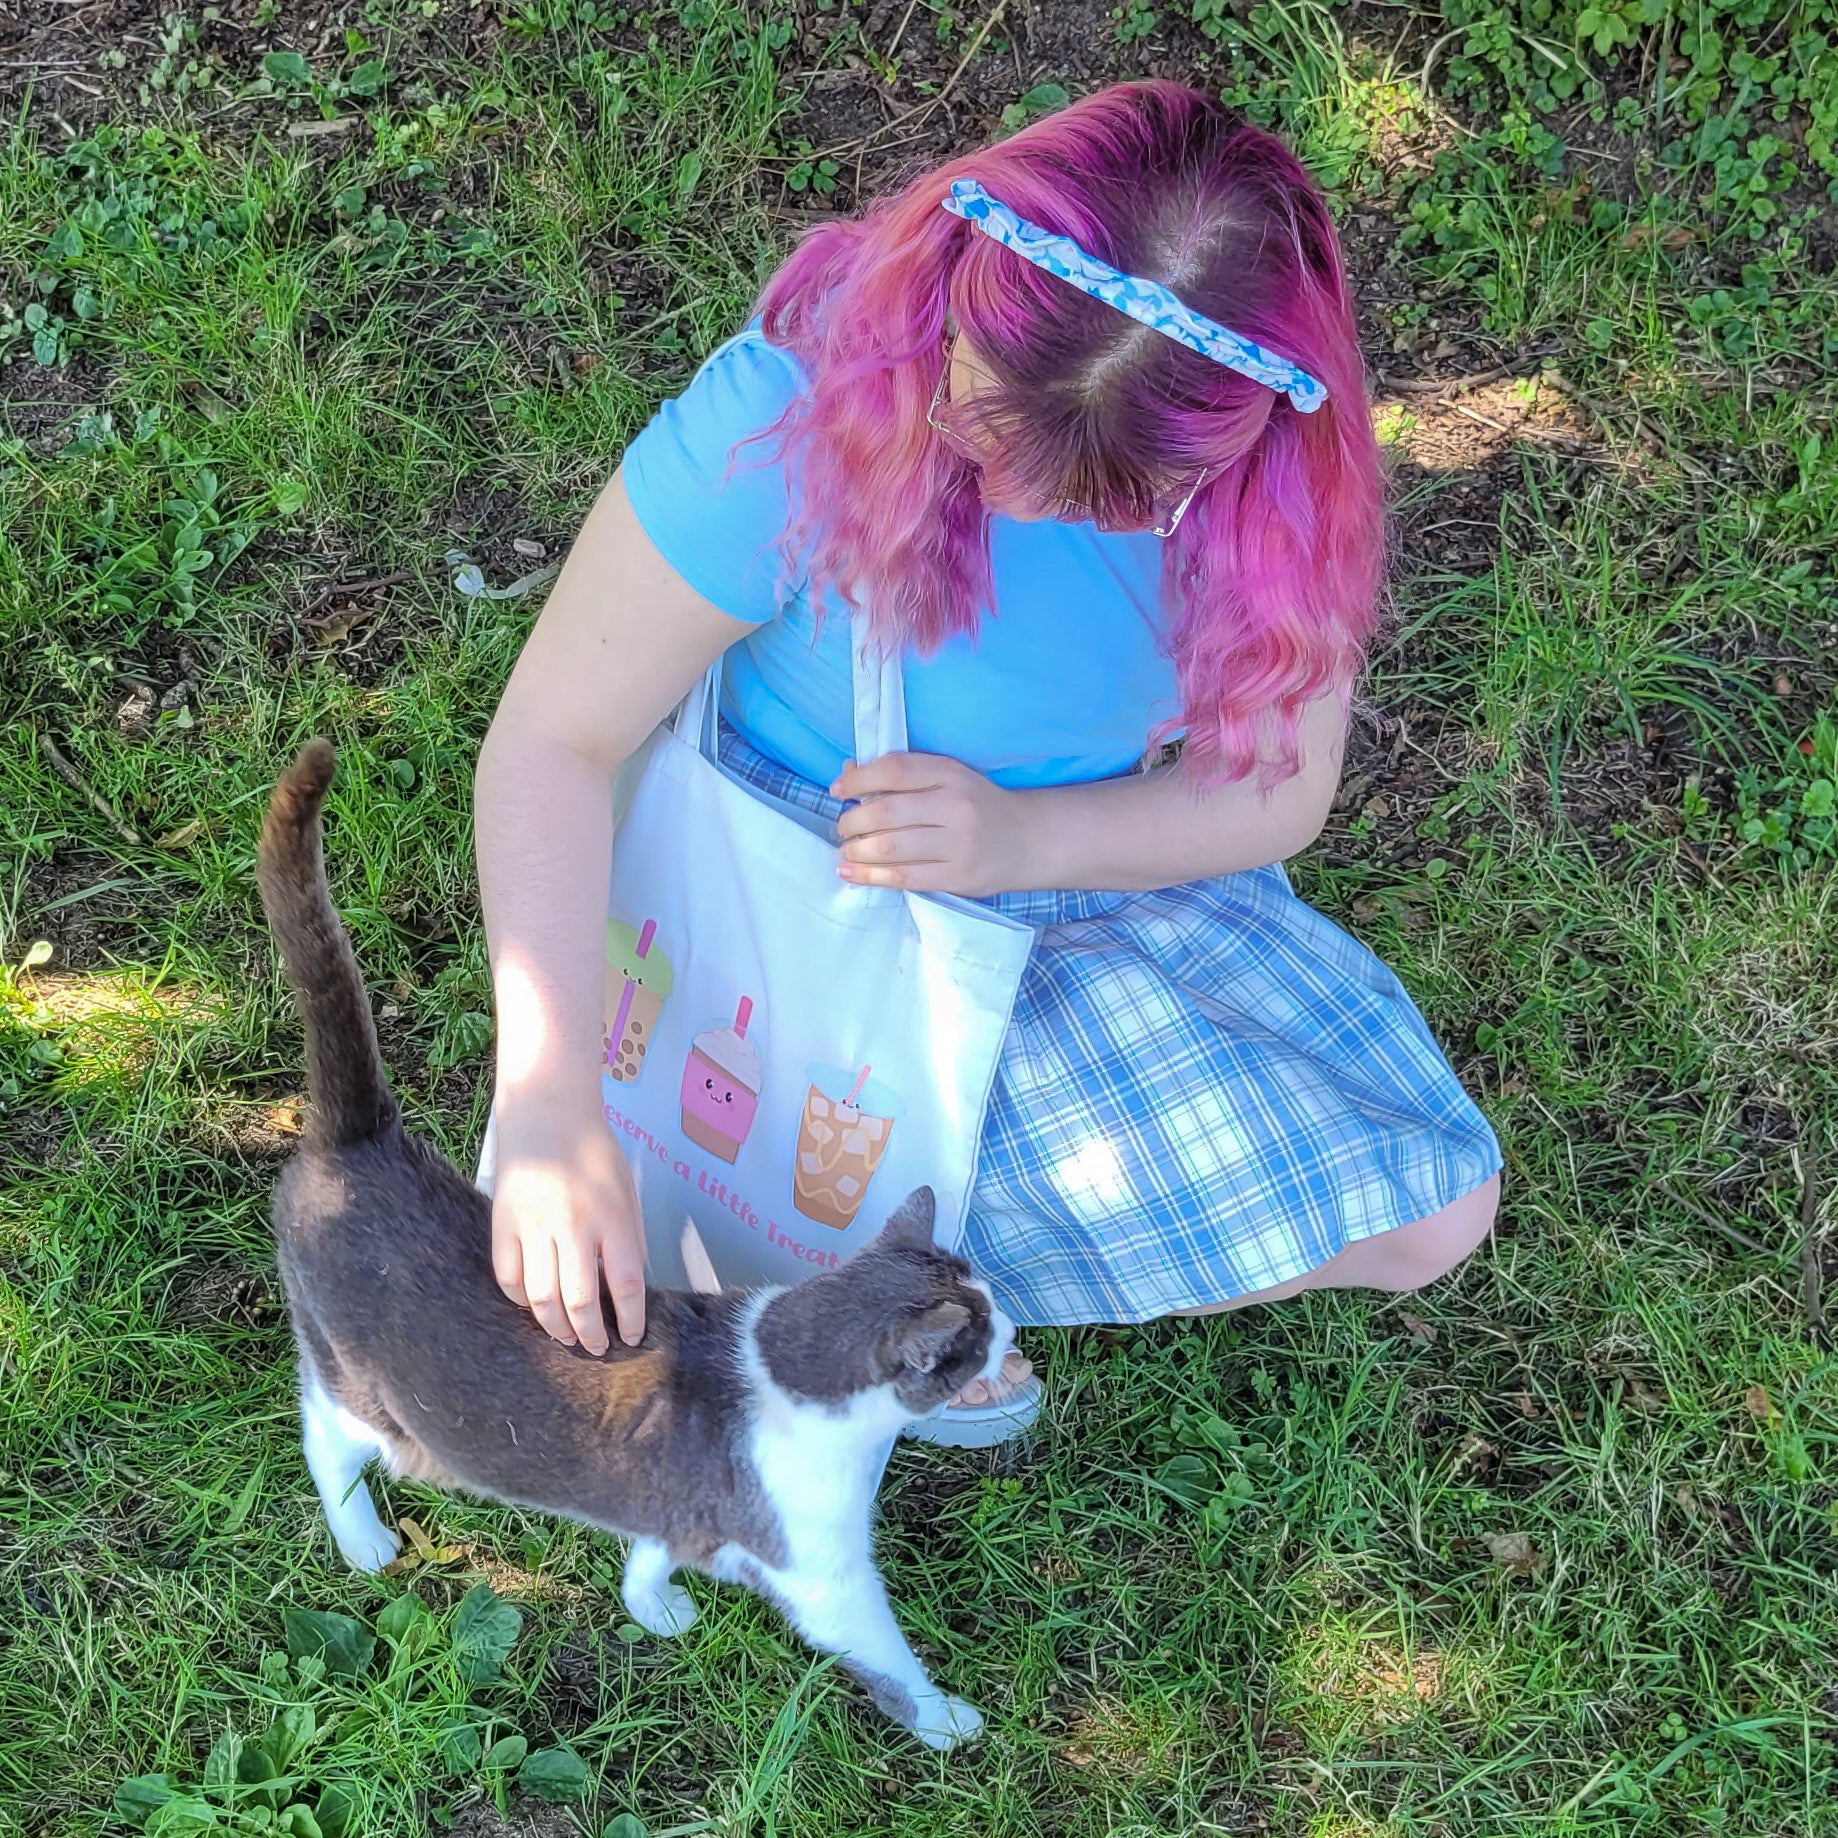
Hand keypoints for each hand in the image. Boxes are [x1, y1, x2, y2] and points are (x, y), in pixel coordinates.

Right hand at [490, 1112, 644, 1353]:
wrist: (547, 1113)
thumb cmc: (594, 1152)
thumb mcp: (627, 1190)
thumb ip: (631, 1237)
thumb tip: (629, 1286)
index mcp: (612, 1217)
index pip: (626, 1284)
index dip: (630, 1320)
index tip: (631, 1337)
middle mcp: (573, 1226)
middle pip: (581, 1301)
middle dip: (591, 1335)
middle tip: (596, 1347)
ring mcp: (534, 1227)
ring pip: (542, 1298)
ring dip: (555, 1327)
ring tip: (567, 1337)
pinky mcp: (502, 1225)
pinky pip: (509, 1278)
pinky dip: (521, 1300)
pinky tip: (534, 1305)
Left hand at [831, 752, 1030, 898]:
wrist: (1027, 839)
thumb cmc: (976, 804)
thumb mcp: (946, 777)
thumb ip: (900, 775)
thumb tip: (848, 774)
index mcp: (951, 773)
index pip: (895, 770)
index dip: (859, 780)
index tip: (839, 790)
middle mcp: (955, 806)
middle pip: (886, 813)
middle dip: (852, 822)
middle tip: (843, 828)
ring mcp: (958, 844)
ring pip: (890, 849)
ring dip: (856, 851)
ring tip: (846, 850)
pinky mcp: (957, 877)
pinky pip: (903, 878)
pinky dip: (870, 876)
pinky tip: (850, 872)